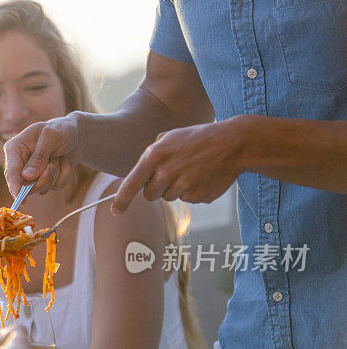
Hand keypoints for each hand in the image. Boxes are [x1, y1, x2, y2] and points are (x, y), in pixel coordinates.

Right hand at [3, 113, 82, 197]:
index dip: (14, 186)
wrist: (77, 134)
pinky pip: (56, 186)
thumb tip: (27, 176)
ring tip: (58, 157)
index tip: (20, 197)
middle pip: (25, 185)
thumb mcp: (50, 137)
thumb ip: (39, 156)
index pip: (11, 171)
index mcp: (15, 149)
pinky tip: (64, 161)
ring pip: (42, 188)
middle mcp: (21, 163)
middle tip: (52, 165)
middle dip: (43, 178)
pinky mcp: (46, 180)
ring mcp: (33, 174)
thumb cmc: (60, 129)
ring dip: (56, 173)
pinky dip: (64, 174)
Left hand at [112, 116, 247, 213]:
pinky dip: (192, 191)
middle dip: (156, 188)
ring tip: (191, 170)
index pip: (131, 184)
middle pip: (149, 195)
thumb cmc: (198, 138)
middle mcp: (165, 172)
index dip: (121, 200)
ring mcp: (181, 186)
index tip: (115, 211)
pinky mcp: (196, 196)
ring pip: (168, 197)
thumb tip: (139, 175)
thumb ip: (151, 155)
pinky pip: (186, 199)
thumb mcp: (170, 137)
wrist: (233, 143)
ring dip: (175, 188)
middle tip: (173, 172)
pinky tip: (202, 176)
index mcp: (154, 156)